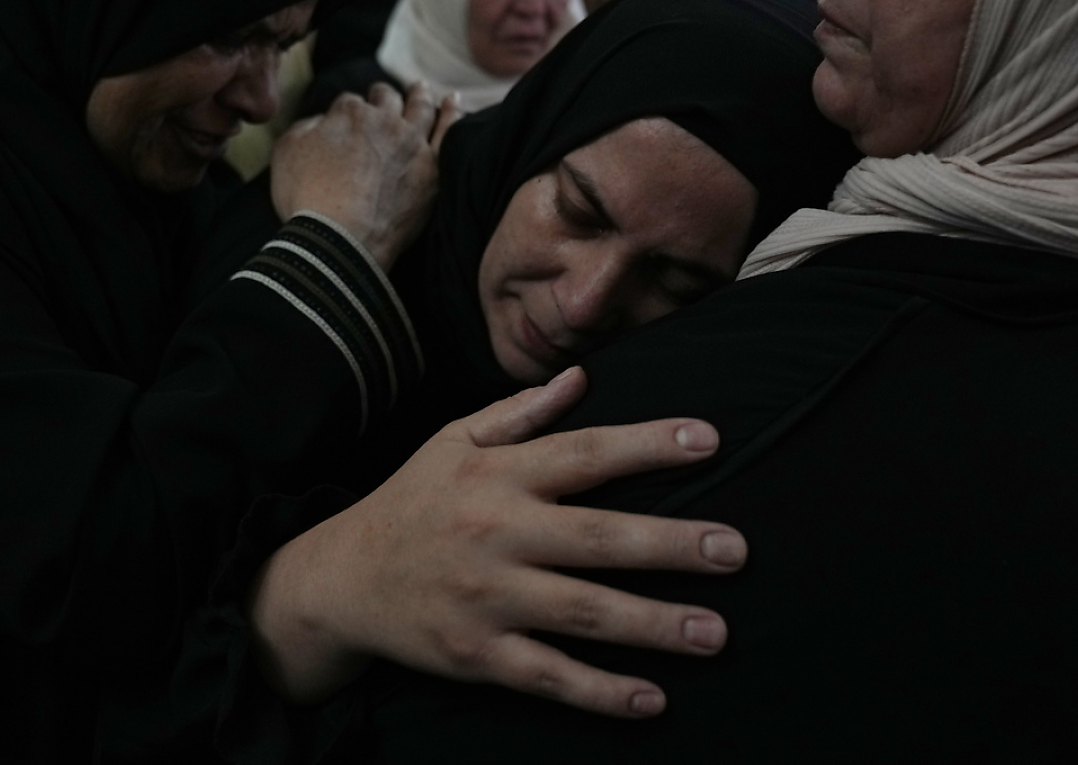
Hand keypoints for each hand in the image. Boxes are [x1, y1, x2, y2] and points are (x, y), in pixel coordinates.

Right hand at [248, 367, 745, 716]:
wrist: (340, 580)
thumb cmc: (411, 501)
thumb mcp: (453, 442)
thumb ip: (520, 413)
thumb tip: (581, 377)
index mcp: (498, 475)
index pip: (584, 453)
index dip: (647, 445)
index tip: (710, 439)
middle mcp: (497, 533)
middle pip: (597, 537)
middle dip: (671, 544)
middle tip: (736, 550)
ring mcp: (487, 598)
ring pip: (582, 613)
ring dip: (654, 624)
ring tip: (717, 633)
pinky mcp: (476, 655)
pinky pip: (547, 676)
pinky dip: (600, 691)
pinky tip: (652, 700)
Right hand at [270, 82, 461, 268]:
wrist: (343, 238)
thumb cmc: (308, 199)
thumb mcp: (287, 152)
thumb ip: (306, 127)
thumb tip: (322, 122)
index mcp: (348, 114)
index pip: (349, 103)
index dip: (344, 113)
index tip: (344, 122)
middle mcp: (384, 121)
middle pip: (385, 99)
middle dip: (381, 97)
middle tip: (382, 96)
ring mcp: (412, 143)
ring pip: (419, 107)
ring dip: (419, 94)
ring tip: (420, 88)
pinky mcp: (433, 169)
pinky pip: (448, 133)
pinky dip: (453, 114)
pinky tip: (454, 103)